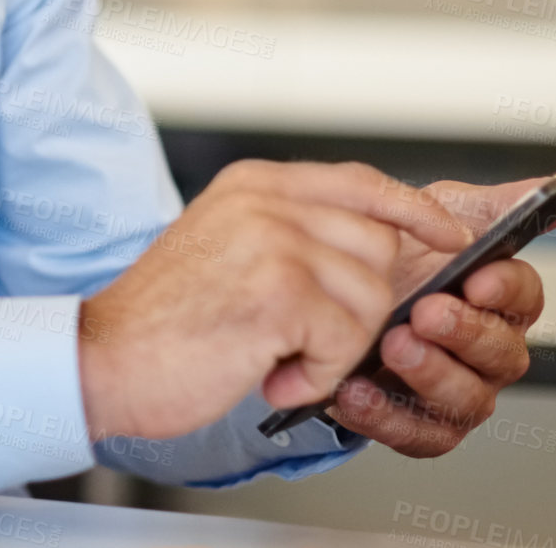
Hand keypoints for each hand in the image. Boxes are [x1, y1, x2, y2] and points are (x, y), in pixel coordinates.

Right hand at [77, 160, 473, 442]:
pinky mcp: (279, 294)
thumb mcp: (225, 243)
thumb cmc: (164, 316)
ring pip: (369, 299)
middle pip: (377, 246)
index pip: (360, 181)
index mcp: (254, 182)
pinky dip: (319, 375)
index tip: (448, 234)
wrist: (106, 355)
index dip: (412, 209)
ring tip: (277, 355)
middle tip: (302, 336)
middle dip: (359, 307)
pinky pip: (347, 342)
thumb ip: (289, 230)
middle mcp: (265, 200)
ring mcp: (273, 241)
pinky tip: (272, 374)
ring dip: (335, 348)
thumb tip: (372, 246)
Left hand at [324, 176, 555, 455]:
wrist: (338, 289)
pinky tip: (357, 389)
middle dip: (465, 333)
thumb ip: (493, 204)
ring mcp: (458, 389)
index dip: (505, 289)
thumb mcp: (439, 213)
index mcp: (497, 299)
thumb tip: (548, 187)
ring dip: (430, 374)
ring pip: (468, 399)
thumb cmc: (399, 254)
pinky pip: (418, 433)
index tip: (477, 277)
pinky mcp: (422, 424)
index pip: (524, 296)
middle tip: (426, 312)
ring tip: (392, 346)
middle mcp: (487, 350)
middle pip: (502, 354)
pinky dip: (387, 416)